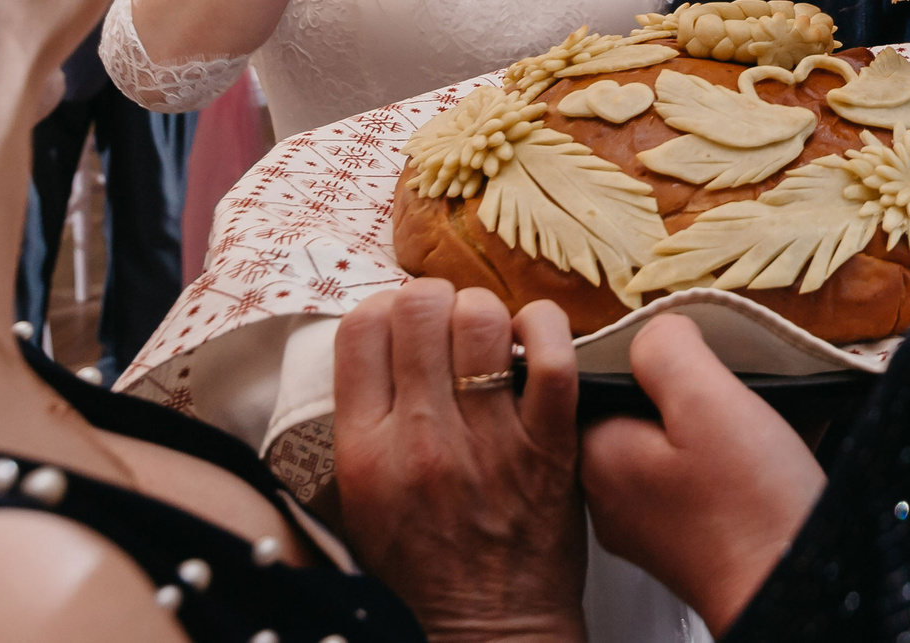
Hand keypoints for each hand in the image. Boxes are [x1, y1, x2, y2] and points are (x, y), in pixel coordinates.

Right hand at [333, 282, 587, 642]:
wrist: (488, 625)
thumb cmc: (423, 569)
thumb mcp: (356, 505)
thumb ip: (356, 426)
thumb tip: (369, 348)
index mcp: (364, 451)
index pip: (359, 330)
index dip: (382, 308)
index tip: (400, 323)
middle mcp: (422, 438)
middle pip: (419, 308)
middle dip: (434, 300)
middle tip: (447, 324)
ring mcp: (490, 439)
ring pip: (483, 318)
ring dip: (486, 313)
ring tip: (489, 338)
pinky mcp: (551, 443)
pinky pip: (553, 354)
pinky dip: (546, 328)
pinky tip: (534, 341)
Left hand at [580, 316, 824, 636]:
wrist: (790, 590)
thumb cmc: (750, 509)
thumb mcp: (708, 401)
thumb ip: (667, 349)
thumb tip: (656, 329)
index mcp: (599, 453)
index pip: (603, 375)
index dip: (658, 357)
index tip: (702, 364)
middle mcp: (610, 493)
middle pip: (643, 407)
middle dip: (694, 389)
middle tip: (737, 391)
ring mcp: (646, 522)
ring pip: (674, 441)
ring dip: (719, 422)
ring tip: (760, 422)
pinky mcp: (684, 540)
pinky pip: (698, 475)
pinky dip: (732, 457)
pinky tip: (769, 454)